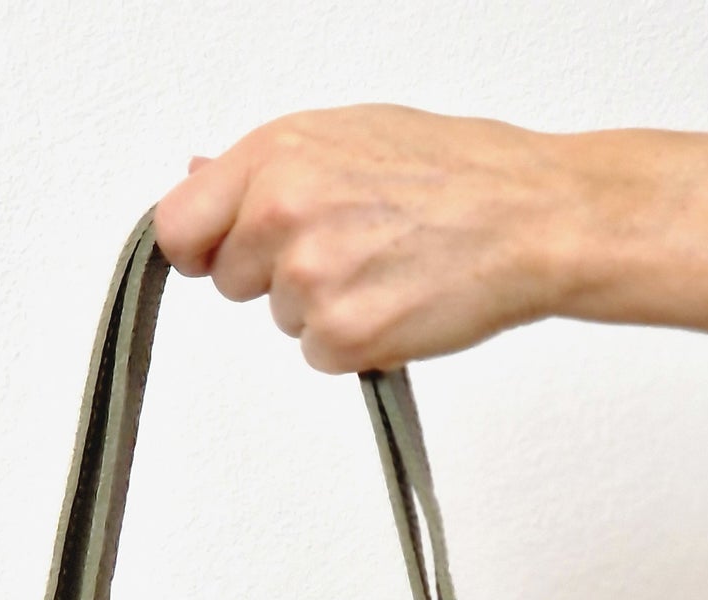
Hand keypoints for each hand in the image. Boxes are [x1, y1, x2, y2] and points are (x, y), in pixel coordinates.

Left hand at [154, 106, 593, 372]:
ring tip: (387, 269)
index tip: (227, 254)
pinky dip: (357, 344)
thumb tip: (199, 179)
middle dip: (277, 277)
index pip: (178, 226)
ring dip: (326, 310)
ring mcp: (309, 279)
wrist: (529, 217)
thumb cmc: (456, 172)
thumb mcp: (348, 135)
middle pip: (232, 283)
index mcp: (277, 156)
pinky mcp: (342, 336)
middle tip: (348, 251)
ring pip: (282, 321)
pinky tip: (399, 303)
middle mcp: (282, 212)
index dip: (204, 248)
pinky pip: (321, 356)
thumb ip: (268, 168)